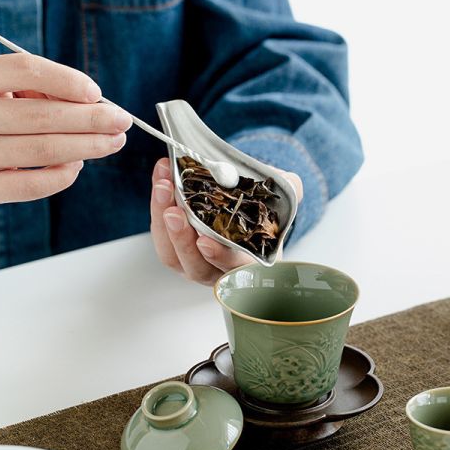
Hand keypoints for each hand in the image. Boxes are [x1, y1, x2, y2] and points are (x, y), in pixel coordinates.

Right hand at [0, 54, 132, 216]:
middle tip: (122, 121)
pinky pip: (33, 185)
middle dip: (92, 119)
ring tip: (114, 142)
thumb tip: (94, 106)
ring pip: (44, 150)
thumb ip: (39, 89)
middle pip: (43, 116)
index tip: (97, 93)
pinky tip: (79, 165)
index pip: (27, 70)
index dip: (68, 81)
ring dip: (88, 147)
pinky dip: (64, 175)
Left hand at [150, 157, 302, 285]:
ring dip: (163, 221)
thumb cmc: (262, 207)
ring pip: (173, 253)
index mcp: (250, 263)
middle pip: (196, 265)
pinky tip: (162, 178)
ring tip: (163, 186)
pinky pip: (161, 236)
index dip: (220, 257)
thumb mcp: (281, 197)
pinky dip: (158, 207)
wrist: (242, 201)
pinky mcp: (175, 248)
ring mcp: (195, 262)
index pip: (234, 269)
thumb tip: (291, 183)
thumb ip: (289, 192)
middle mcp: (219, 270)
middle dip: (182, 238)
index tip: (205, 241)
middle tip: (174, 211)